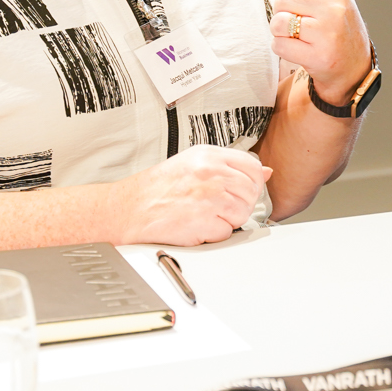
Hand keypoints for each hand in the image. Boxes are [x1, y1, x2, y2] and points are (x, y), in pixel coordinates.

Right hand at [109, 145, 273, 244]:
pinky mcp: (204, 221)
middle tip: (217, 206)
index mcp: (209, 155)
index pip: (252, 166)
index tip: (240, 190)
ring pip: (242, 213)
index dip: (251, 182)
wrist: (127, 209)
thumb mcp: (193, 163)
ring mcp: (209, 197)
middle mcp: (211, 173)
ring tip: (204, 214)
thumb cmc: (156, 188)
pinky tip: (196, 225)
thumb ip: (229, 165)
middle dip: (239, 203)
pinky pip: (226, 232)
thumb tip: (263, 172)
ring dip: (226, 220)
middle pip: (251, 192)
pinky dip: (213, 234)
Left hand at [256, 0, 371, 103]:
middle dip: (282, 12)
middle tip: (298, 23)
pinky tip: (298, 49)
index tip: (289, 3)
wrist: (354, 65)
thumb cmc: (335, 28)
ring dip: (279, 31)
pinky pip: (279, 45)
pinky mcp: (319, 55)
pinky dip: (282, 48)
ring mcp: (328, 31)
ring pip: (278, 22)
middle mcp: (334, 6)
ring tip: (297, 36)